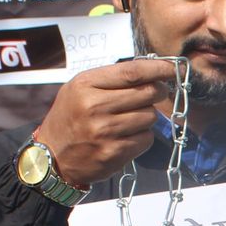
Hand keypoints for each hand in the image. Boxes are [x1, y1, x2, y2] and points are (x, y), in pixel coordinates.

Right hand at [30, 56, 175, 188]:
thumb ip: (111, 79)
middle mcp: (94, 106)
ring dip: (147, 116)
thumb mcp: (80, 89)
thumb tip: (151, 71)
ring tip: (130, 118)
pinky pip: (146, 139)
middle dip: (158, 91)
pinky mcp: (114, 153)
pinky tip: (126, 136)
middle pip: (147, 92)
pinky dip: (142, 136)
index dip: (158, 69)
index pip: (132, 72)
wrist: (52, 157)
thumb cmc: (71, 118)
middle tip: (156, 93)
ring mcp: (105, 131)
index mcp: (85, 85)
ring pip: (150, 116)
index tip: (174, 68)